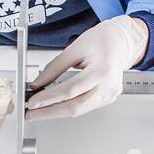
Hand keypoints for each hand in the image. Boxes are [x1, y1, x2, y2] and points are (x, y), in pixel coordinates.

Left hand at [25, 16, 148, 119]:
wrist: (121, 41)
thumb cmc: (102, 40)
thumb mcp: (74, 49)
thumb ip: (54, 68)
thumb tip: (37, 84)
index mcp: (103, 70)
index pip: (71, 90)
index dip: (49, 98)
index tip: (32, 102)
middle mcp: (109, 86)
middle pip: (76, 107)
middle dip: (50, 112)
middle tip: (31, 113)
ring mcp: (111, 94)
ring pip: (80, 110)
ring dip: (57, 111)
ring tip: (39, 110)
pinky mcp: (108, 98)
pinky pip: (85, 107)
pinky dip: (68, 107)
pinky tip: (55, 106)